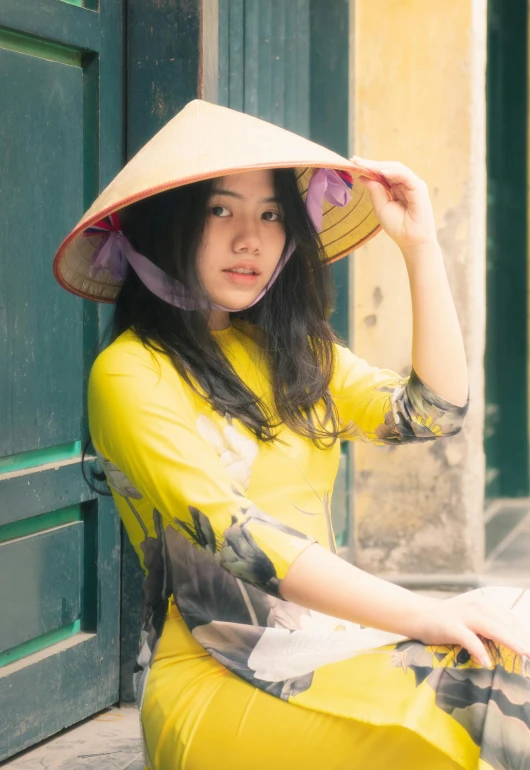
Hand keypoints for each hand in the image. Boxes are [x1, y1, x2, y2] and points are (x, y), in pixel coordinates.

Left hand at [351, 156, 436, 252]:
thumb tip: (363, 176)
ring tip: (365, 165)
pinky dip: (393, 172)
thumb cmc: (397, 226)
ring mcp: (412, 184)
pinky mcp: (419, 188)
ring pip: (396, 168)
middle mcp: (404, 183)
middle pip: (387, 168)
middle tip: (356, 160)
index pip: (381, 173)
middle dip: (371, 164)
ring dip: (380, 166)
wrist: (410, 240)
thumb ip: (375, 191)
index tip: (353, 162)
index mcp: (395, 187)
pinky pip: (405, 176)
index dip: (367, 168)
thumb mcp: (380, 206)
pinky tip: (381, 173)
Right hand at [411, 590, 529, 666]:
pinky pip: (468, 639)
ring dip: (511, 642)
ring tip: (525, 654)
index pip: (513, 622)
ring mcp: (465, 614)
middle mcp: (479, 606)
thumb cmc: (450, 622)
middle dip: (523, 641)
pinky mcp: (451, 625)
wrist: (419, 615)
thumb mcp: (475, 621)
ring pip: (493, 629)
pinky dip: (479, 650)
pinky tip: (487, 663)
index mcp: (487, 604)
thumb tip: (519, 647)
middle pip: (508, 626)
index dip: (526, 637)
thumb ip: (493, 629)